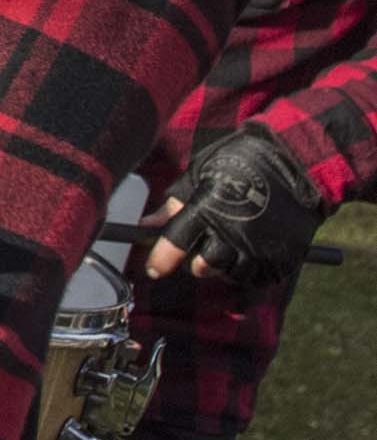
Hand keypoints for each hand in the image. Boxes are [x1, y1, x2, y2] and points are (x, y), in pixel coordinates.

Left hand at [144, 128, 323, 287]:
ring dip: (223, 267)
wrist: (295, 162)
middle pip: (203, 267)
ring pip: (231, 275)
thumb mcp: (200, 174)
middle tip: (199, 249)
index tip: (154, 269)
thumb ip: (174, 203)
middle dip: (196, 262)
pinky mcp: (283, 257)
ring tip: (226, 247)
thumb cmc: (241, 162)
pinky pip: (258, 277)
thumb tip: (146, 224)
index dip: (161, 260)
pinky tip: (247, 252)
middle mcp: (233, 232)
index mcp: (208, 208)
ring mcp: (261, 247)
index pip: (176, 243)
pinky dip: (249, 270)